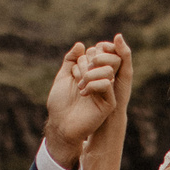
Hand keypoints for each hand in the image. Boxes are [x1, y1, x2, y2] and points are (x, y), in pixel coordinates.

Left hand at [44, 35, 131, 164]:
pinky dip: (93, 84)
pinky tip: (83, 93)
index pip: (97, 54)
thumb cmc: (60, 103)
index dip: (85, 56)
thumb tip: (80, 44)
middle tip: (76, 77)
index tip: (73, 69)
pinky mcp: (109, 103)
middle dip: (86, 64)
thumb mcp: (63, 76)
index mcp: (92, 74)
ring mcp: (106, 92)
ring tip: (79, 86)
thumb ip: (70, 60)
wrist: (60, 124)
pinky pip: (107, 84)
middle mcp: (101, 81)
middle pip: (104, 59)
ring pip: (108, 70)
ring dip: (89, 74)